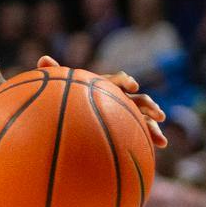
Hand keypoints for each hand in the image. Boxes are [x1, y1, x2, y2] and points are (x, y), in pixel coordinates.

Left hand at [40, 55, 167, 148]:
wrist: (71, 113)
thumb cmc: (65, 98)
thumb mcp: (58, 88)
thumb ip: (52, 74)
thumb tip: (43, 59)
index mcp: (105, 86)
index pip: (117, 80)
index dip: (124, 81)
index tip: (130, 86)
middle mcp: (119, 99)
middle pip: (138, 100)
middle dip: (149, 105)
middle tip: (158, 114)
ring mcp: (125, 115)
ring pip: (143, 118)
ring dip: (154, 126)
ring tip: (162, 140)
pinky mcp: (127, 129)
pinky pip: (140, 133)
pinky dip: (150, 139)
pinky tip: (159, 148)